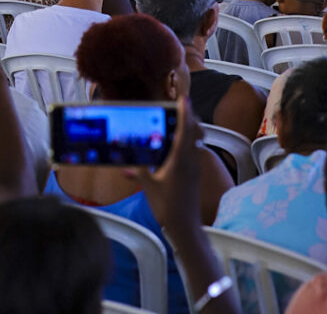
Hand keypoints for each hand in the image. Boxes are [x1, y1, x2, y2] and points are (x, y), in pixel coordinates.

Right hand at [126, 96, 201, 235]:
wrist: (186, 228)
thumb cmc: (168, 207)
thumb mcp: (149, 186)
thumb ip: (140, 171)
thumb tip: (128, 162)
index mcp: (181, 159)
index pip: (185, 129)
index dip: (185, 111)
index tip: (183, 98)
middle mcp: (191, 160)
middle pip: (196, 131)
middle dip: (190, 116)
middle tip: (180, 106)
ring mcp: (195, 167)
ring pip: (198, 140)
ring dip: (191, 128)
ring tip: (178, 121)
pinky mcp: (195, 174)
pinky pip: (194, 150)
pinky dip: (188, 141)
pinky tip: (176, 145)